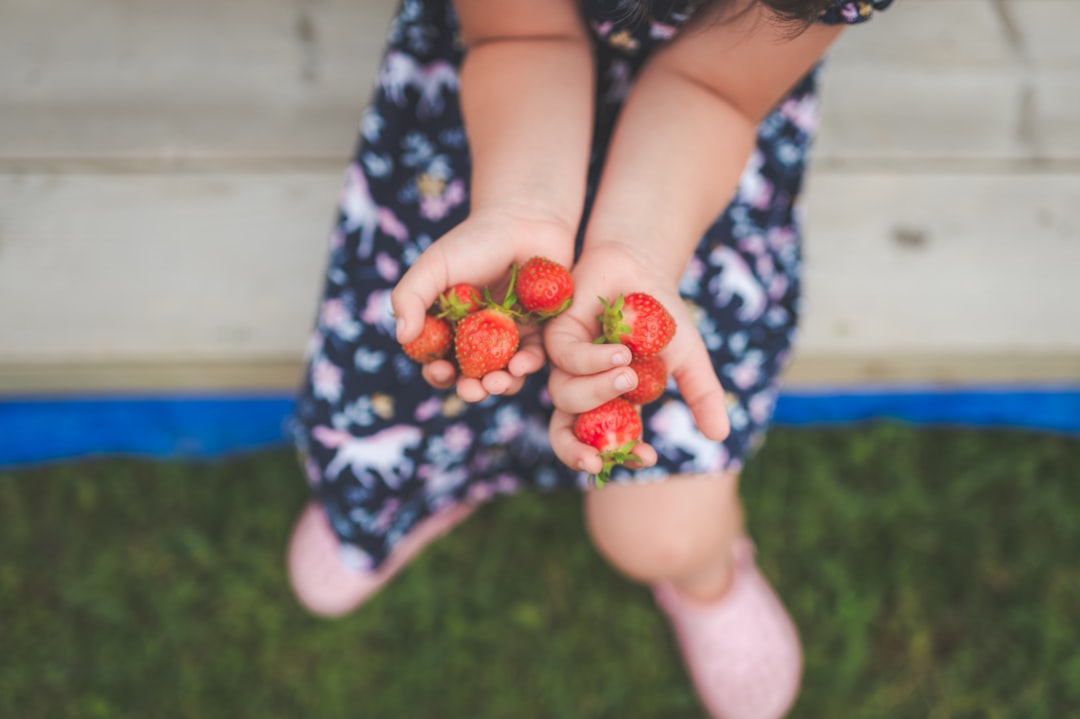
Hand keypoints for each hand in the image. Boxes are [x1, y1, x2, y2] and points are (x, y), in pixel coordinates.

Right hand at [392, 206, 574, 401]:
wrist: (524, 220)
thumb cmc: (473, 241)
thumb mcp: (433, 266)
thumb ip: (410, 297)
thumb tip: (403, 337)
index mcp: (448, 325)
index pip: (438, 361)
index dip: (438, 374)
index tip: (442, 373)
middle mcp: (477, 337)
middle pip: (471, 376)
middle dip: (471, 389)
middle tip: (474, 390)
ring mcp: (509, 338)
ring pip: (503, 374)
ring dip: (500, 385)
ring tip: (499, 382)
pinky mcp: (539, 333)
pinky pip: (533, 358)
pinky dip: (527, 366)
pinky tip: (522, 364)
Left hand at [544, 242, 730, 475]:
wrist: (644, 269)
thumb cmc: (664, 315)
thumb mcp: (689, 358)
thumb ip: (703, 396)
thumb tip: (720, 437)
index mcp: (613, 405)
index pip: (607, 445)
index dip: (623, 458)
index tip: (648, 457)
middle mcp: (584, 390)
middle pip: (565, 434)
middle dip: (575, 452)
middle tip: (595, 461)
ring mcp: (567, 365)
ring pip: (565, 397)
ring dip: (598, 391)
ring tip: (629, 373)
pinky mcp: (556, 336)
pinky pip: (564, 358)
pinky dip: (591, 360)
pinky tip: (620, 351)